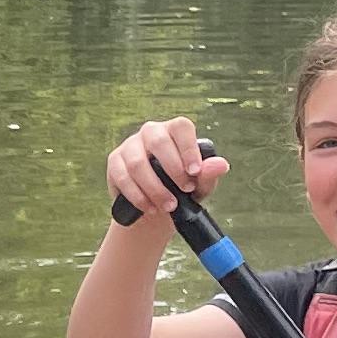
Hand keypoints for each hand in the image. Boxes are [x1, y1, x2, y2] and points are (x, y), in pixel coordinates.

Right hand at [105, 117, 228, 232]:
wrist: (156, 209)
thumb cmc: (182, 190)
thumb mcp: (199, 185)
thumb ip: (208, 174)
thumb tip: (221, 165)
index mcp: (174, 131)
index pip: (181, 127)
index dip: (188, 148)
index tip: (195, 172)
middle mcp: (151, 132)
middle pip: (158, 142)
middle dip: (173, 170)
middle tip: (184, 191)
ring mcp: (130, 146)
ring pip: (138, 163)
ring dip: (155, 188)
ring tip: (168, 206)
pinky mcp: (115, 162)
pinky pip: (123, 177)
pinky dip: (138, 196)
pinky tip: (149, 208)